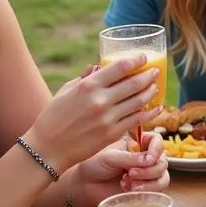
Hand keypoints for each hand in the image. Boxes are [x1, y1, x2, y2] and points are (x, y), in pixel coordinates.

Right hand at [25, 55, 163, 174]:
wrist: (48, 148)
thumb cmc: (53, 117)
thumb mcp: (65, 91)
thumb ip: (84, 78)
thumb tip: (98, 66)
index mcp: (88, 86)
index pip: (120, 67)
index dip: (136, 60)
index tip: (143, 57)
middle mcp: (101, 100)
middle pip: (134, 83)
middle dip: (148, 75)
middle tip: (155, 71)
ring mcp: (108, 118)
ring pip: (139, 101)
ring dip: (151, 92)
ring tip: (155, 86)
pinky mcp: (113, 133)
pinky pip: (137, 120)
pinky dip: (150, 112)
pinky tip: (157, 107)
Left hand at [66, 130, 169, 206]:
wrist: (85, 185)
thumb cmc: (94, 166)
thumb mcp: (110, 157)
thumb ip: (130, 158)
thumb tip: (150, 160)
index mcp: (137, 144)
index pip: (157, 141)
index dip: (156, 149)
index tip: (148, 158)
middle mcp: (145, 158)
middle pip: (162, 161)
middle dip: (149, 170)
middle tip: (130, 174)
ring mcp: (146, 174)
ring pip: (163, 177)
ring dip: (149, 182)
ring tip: (129, 184)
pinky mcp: (145, 189)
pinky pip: (157, 190)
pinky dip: (146, 190)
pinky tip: (129, 189)